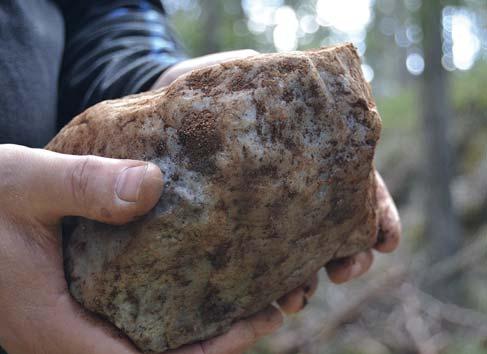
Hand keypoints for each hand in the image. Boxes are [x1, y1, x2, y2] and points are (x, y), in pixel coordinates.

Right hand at [0, 144, 281, 353]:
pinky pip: (135, 317)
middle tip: (271, 306)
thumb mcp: (25, 183)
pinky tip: (201, 279)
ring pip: (148, 340)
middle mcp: (66, 336)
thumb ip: (82, 184)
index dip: (205, 352)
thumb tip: (153, 184)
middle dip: (218, 341)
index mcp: (53, 325)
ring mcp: (72, 323)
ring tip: (252, 296)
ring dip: (201, 327)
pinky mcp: (77, 302)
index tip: (254, 321)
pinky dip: (174, 307)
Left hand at [154, 51, 401, 313]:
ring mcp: (266, 207)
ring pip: (298, 250)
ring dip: (306, 278)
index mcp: (317, 152)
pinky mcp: (233, 224)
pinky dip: (264, 282)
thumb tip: (334, 89)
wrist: (173, 100)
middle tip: (345, 271)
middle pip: (336, 226)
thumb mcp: (254, 72)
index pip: (360, 185)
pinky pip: (253, 258)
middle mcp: (298, 185)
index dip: (378, 214)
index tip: (387, 242)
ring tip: (297, 298)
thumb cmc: (221, 84)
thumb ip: (286, 85)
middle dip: (349, 255)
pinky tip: (265, 299)